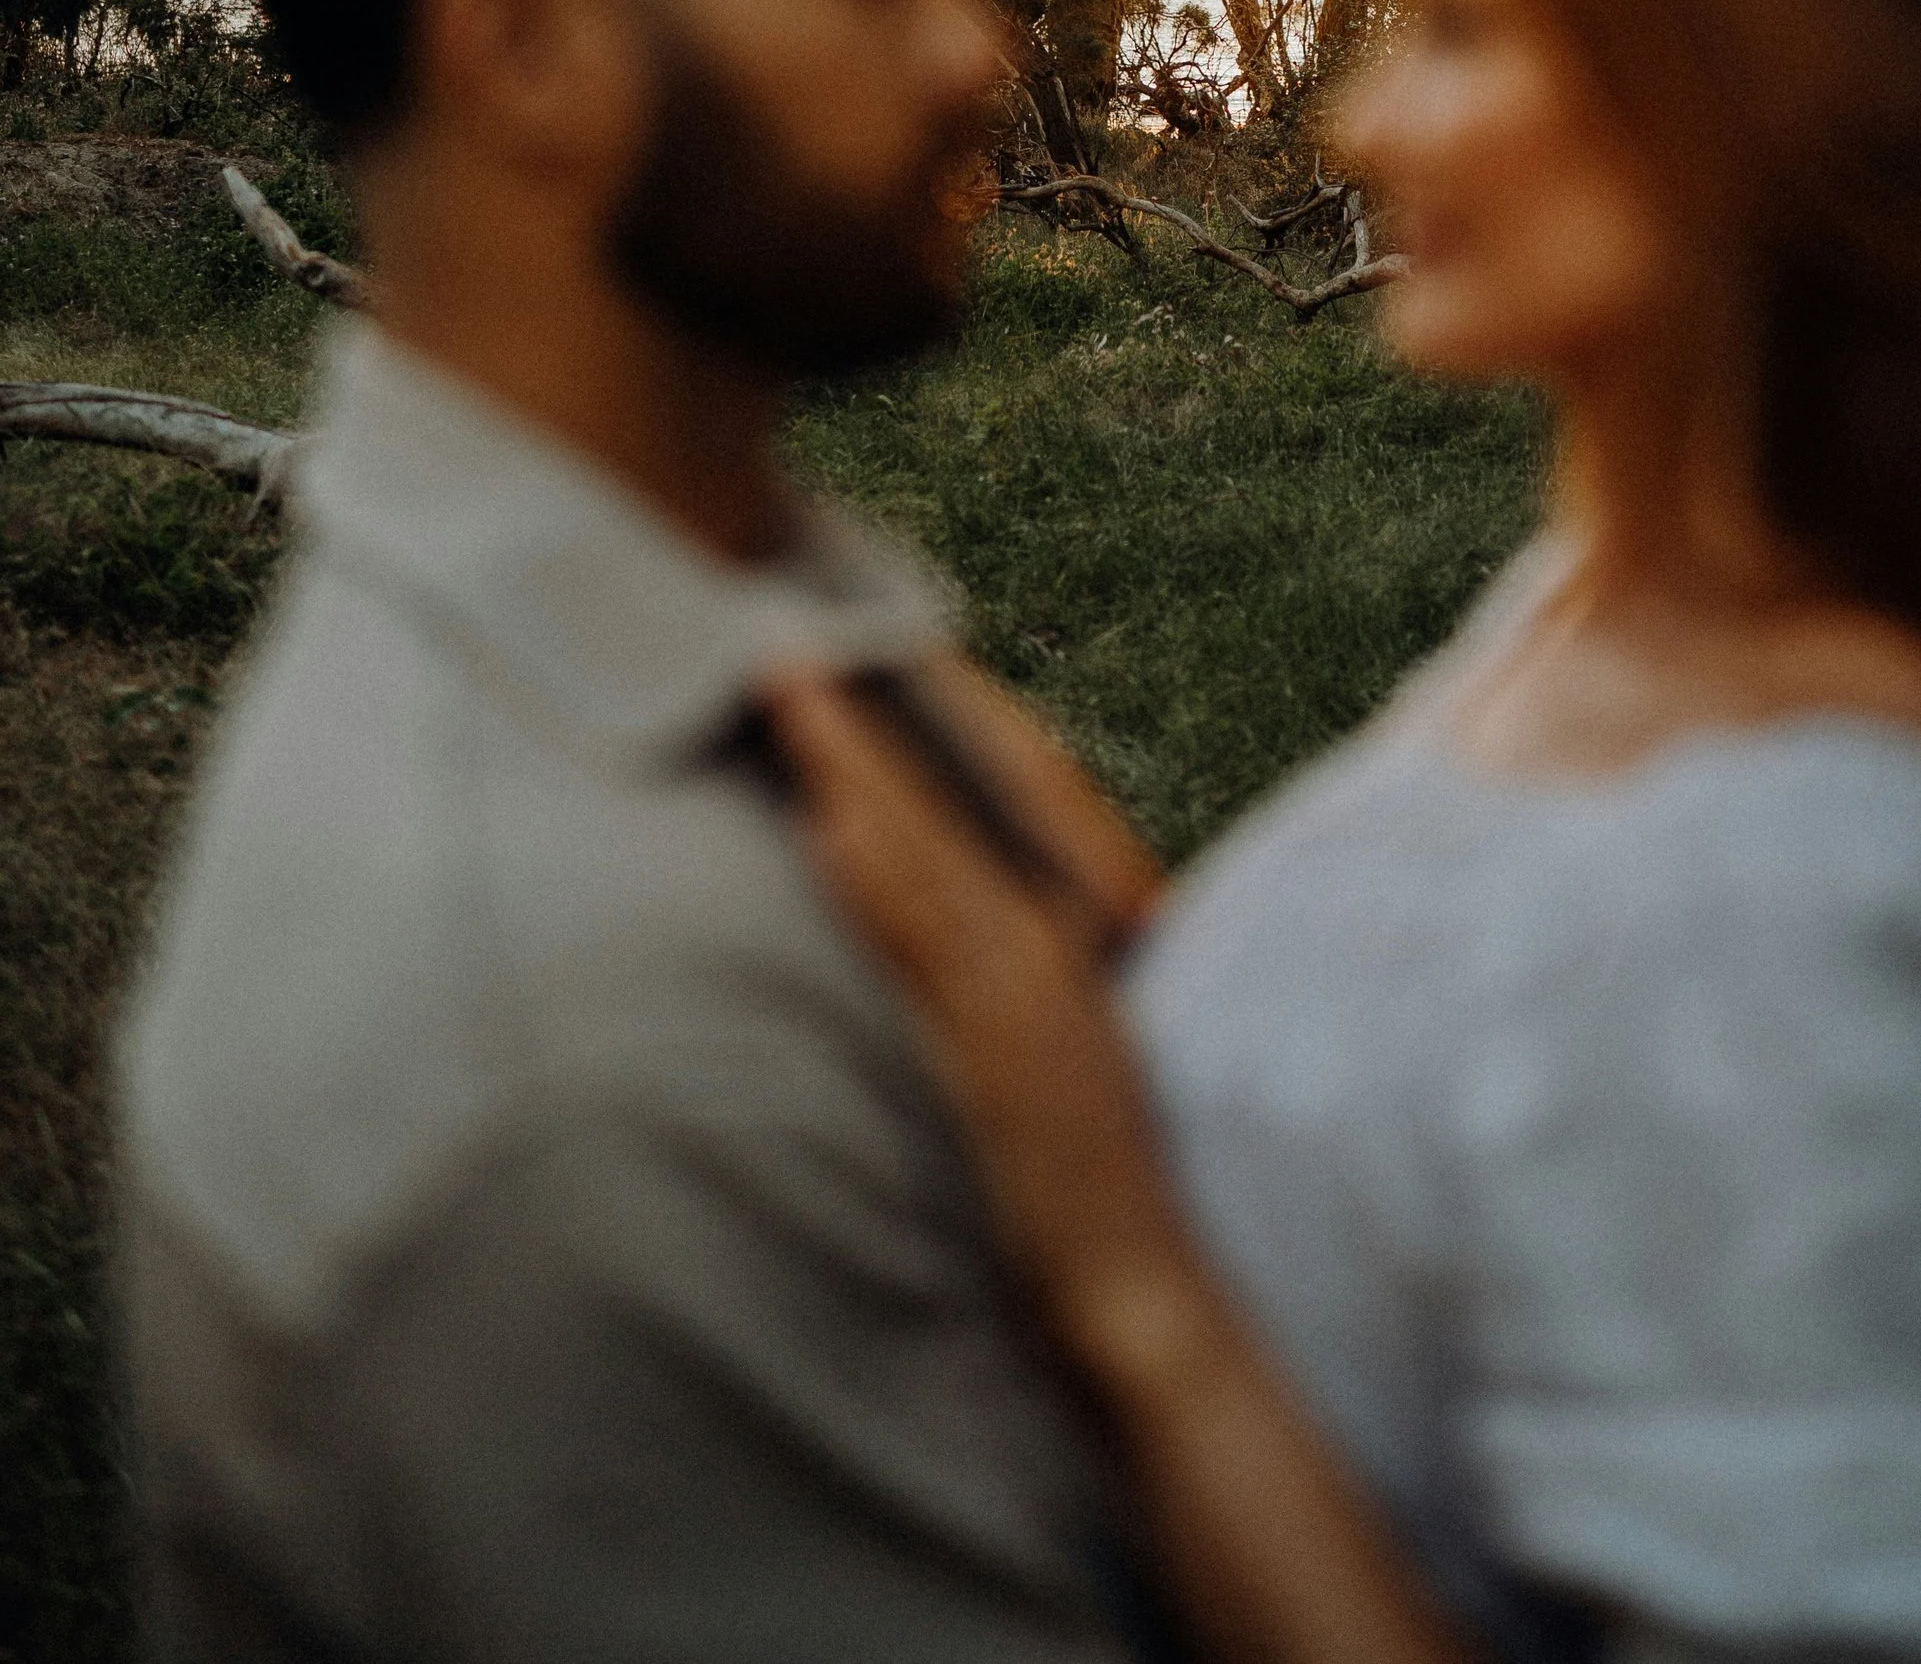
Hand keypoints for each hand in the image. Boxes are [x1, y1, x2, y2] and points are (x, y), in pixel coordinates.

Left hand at [763, 668, 1217, 1387]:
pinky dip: (869, 867)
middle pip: (947, 787)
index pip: (1009, 776)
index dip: (941, 704)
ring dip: (843, 757)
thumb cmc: (1091, 1183)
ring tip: (780, 682)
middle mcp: (1047, 934)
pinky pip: (916, 936)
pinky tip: (821, 817)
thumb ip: (1008, 976)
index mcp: (1069, 925)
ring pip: (917, 839)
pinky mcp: (991, 1042)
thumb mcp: (1064, 1047)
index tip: (870, 640)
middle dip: (866, 707)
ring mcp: (1020, 983)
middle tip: (789, 629)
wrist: (1140, 1291)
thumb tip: (936, 920)